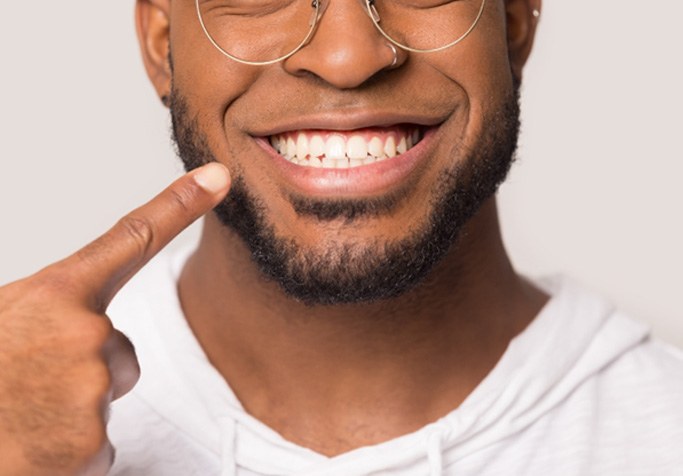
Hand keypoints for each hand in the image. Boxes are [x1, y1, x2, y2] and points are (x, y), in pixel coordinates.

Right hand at [0, 163, 229, 475]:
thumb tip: (93, 323)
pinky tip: (32, 447)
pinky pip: (100, 447)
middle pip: (123, 355)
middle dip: (85, 374)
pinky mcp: (89, 443)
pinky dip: (69, 454)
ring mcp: (90, 388)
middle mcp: (83, 332)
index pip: (132, 238)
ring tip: (24, 416)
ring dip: (74, 413)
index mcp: (55, 294)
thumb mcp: (10, 317)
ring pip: (109, 397)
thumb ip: (57, 308)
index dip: (181, 204)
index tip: (219, 176)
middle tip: (28, 387)